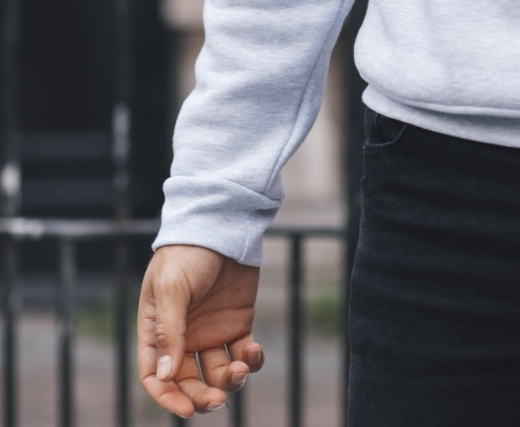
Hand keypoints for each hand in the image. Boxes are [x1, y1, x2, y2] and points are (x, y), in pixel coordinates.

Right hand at [138, 244, 263, 416]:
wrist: (222, 222)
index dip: (167, 397)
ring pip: (217, 373)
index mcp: (156, 330)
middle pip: (187, 382)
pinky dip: (251, 361)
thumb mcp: (171, 288)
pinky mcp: (238, 323)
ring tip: (240, 369)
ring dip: (229, 380)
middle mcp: (182, 337)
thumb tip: (165, 376)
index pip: (154, 376)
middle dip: (201, 397)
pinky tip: (254, 352)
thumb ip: (168, 331)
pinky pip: (243, 354)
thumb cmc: (187, 252)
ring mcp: (210, 331)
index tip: (187, 410)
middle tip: (217, 400)